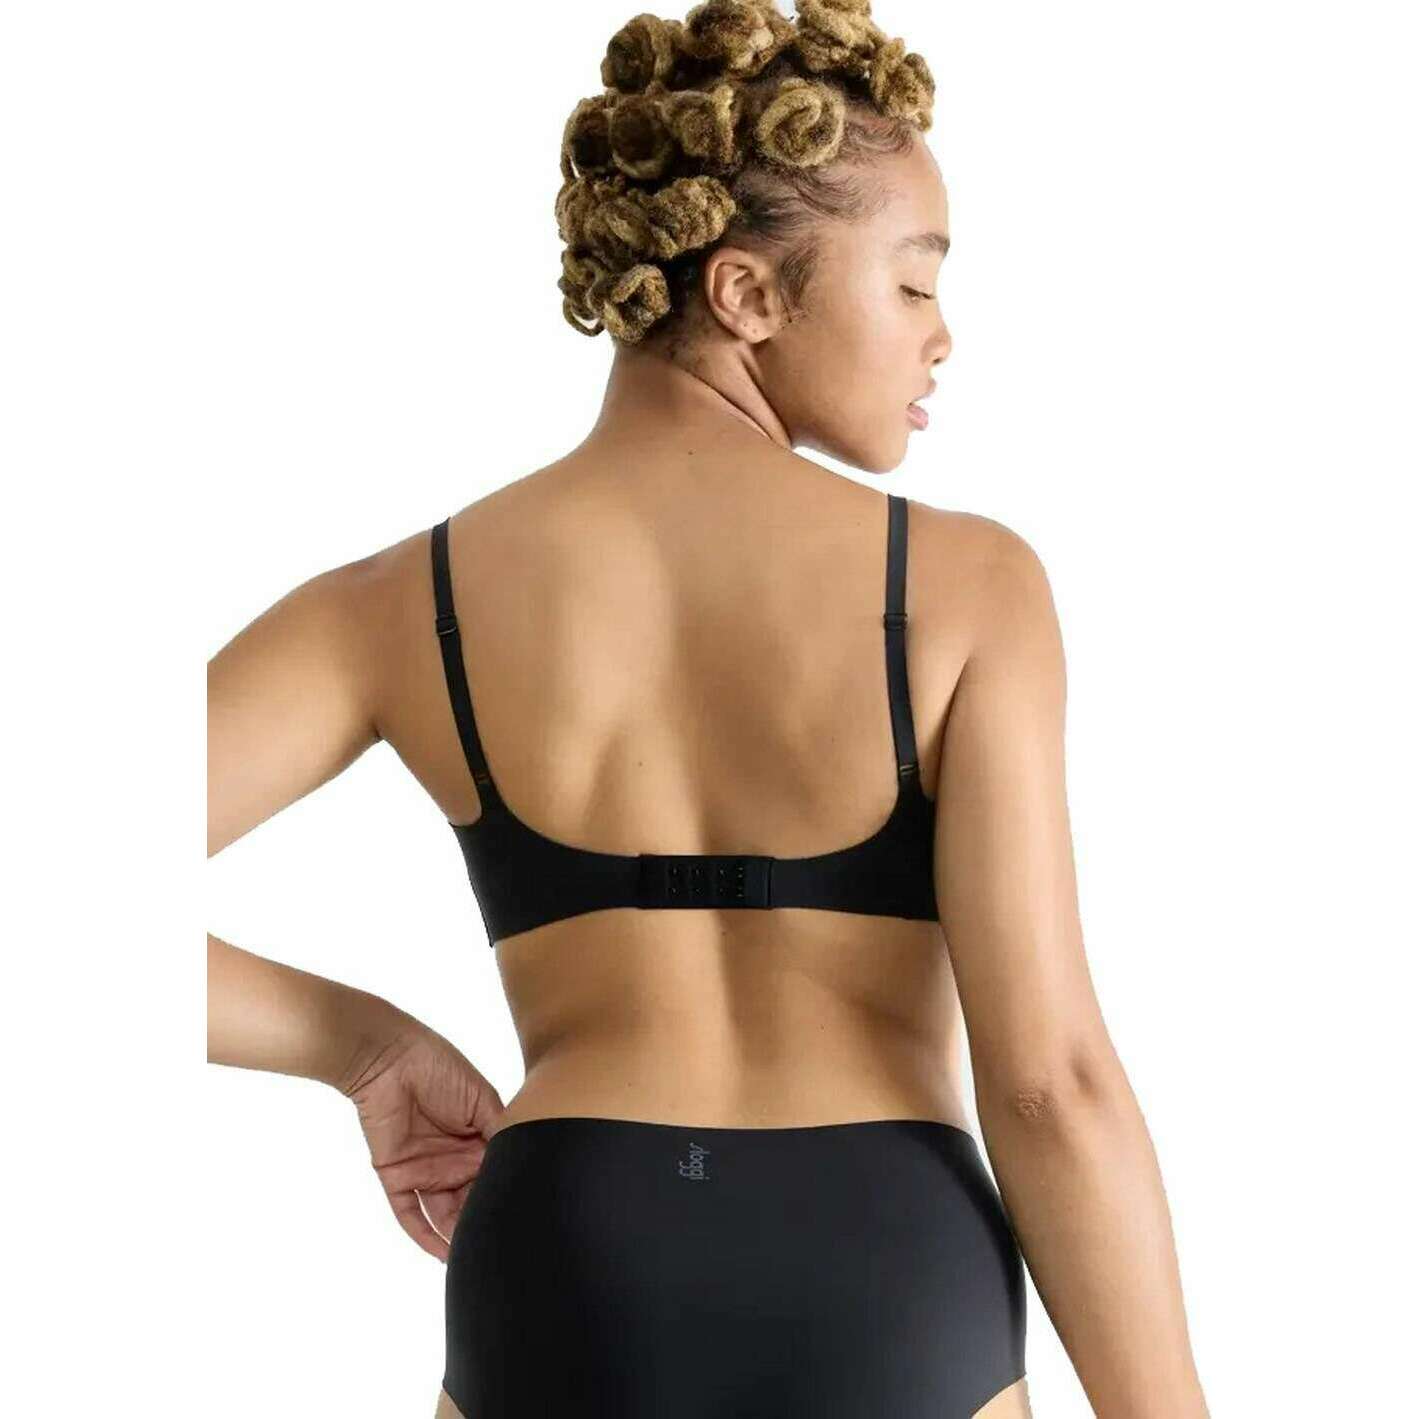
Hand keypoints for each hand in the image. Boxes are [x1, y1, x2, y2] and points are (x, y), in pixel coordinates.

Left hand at [341, 1022, 505, 1261]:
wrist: (388, 1058)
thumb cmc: (438, 1066)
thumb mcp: (482, 1098)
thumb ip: (502, 1130)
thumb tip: (524, 1161)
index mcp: (477, 1138)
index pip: (496, 1175)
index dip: (507, 1193)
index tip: (525, 1216)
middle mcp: (454, 1159)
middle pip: (472, 1200)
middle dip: (484, 1221)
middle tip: (505, 1244)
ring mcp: (425, 1170)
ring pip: (445, 1214)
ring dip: (458, 1235)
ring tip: (477, 1256)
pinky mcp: (396, 1177)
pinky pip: (409, 1214)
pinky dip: (423, 1236)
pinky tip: (442, 1255)